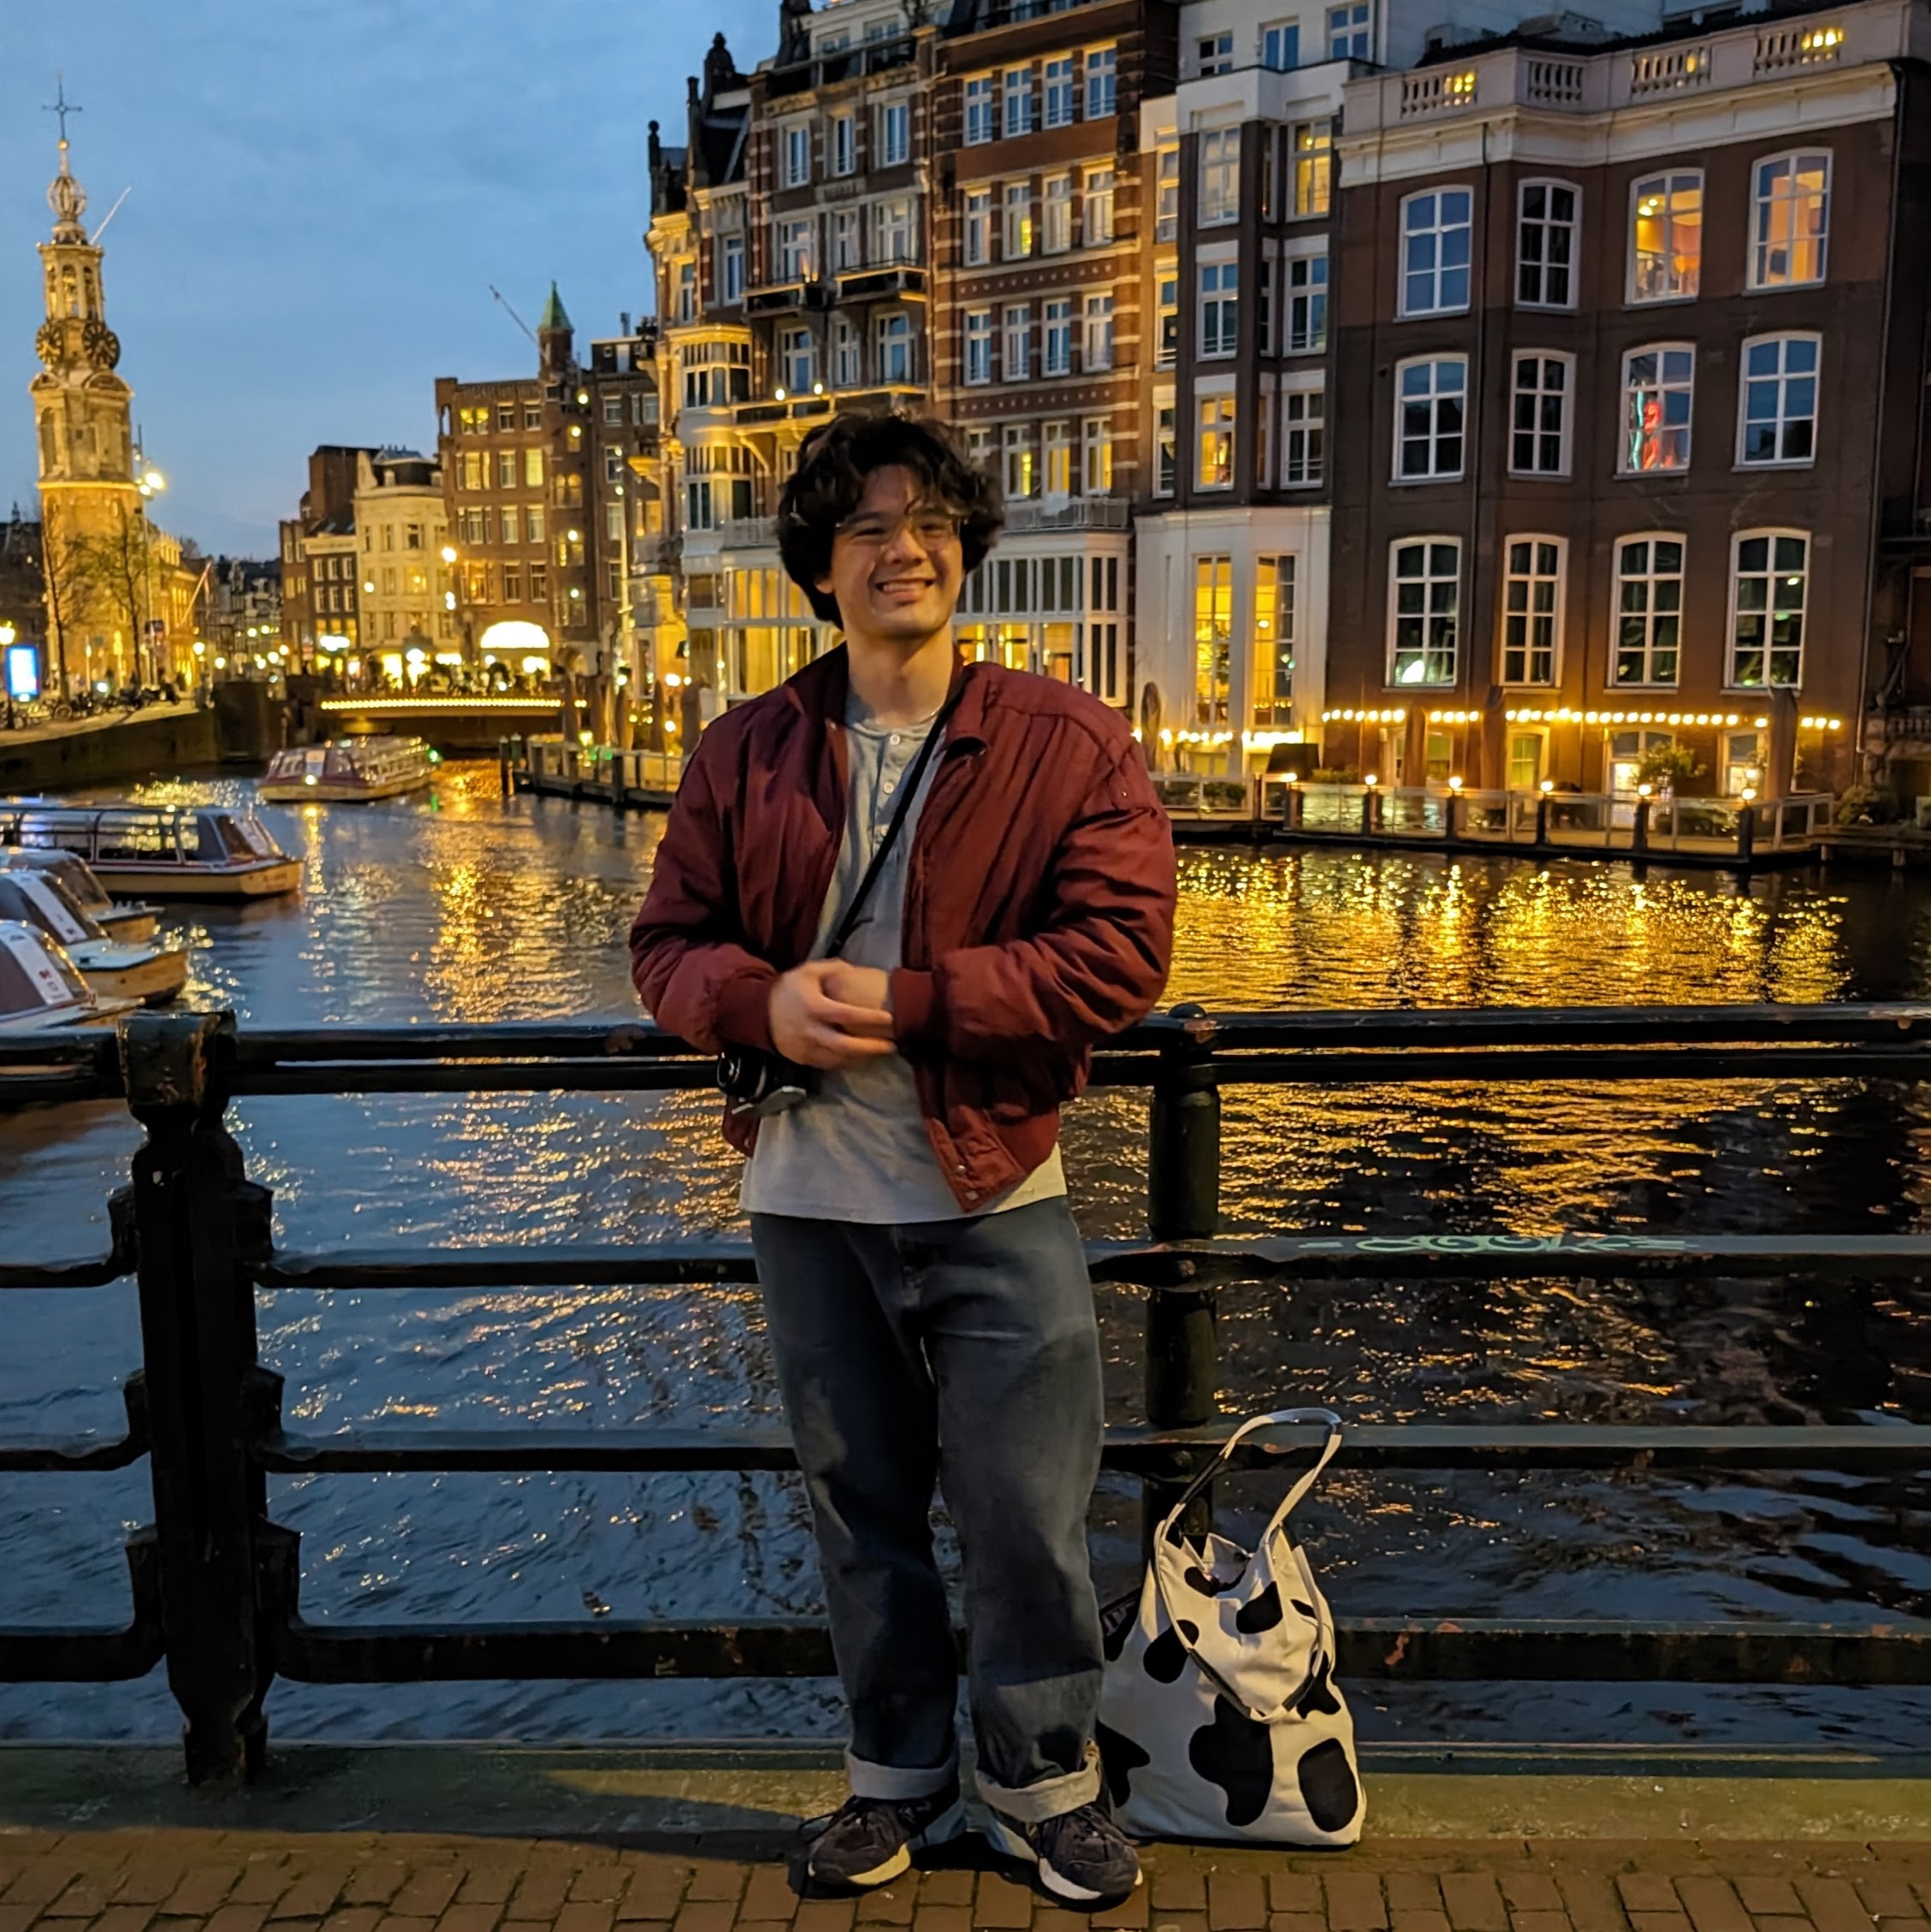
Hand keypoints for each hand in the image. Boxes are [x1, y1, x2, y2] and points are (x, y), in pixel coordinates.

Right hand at [769, 959, 895, 1069]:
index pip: (848, 1015)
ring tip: (881, 1053)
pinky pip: (829, 1065)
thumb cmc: (788, 989)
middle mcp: (810, 1030)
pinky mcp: (802, 1059)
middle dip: (871, 1048)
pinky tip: (861, 1059)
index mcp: (814, 1007)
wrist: (757, 1012)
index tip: (890, 1019)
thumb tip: (856, 971)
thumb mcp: (808, 971)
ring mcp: (806, 1048)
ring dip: (862, 1058)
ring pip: (839, 1059)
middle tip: (891, 1045)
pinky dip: (847, 1063)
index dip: (870, 1018)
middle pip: (845, 1045)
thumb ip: (833, 969)